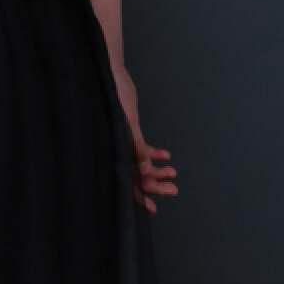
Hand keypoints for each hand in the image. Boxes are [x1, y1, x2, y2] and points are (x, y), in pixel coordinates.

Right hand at [111, 65, 178, 214]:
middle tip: (174, 190)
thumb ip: (135, 145)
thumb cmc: (114, 95)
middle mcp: (117, 148)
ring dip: (157, 170)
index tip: (153, 208)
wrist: (109, 75)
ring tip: (174, 174)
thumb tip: (146, 171)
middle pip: (136, 176)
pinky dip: (153, 153)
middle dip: (155, 185)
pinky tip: (166, 156)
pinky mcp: (127, 131)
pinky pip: (141, 147)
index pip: (125, 181)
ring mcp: (122, 141)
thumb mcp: (127, 122)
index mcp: (113, 149)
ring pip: (140, 164)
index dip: (138, 196)